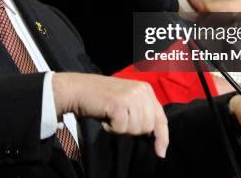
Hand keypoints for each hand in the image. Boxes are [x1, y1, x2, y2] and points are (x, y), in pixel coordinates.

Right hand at [53, 72, 168, 157]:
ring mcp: (130, 96)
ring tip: (111, 116)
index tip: (160, 152)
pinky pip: (121, 129)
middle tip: (118, 119)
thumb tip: (153, 135)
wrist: (78, 89)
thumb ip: (142, 112)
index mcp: (146, 89)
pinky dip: (111, 128)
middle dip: (133, 130)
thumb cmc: (102, 98)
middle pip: (148, 126)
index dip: (162, 137)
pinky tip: (105, 117)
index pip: (161, 118)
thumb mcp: (128, 100)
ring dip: (121, 128)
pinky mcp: (119, 104)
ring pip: (136, 129)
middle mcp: (141, 91)